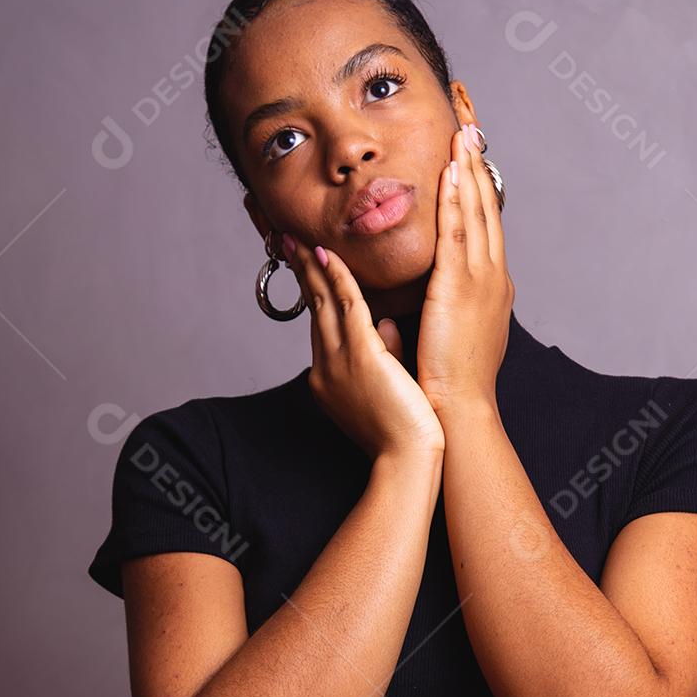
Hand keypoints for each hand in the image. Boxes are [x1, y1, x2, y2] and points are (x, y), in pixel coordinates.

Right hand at [281, 233, 444, 461]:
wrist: (407, 458)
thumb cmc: (404, 430)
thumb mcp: (389, 385)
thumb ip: (385, 352)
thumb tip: (385, 324)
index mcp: (331, 376)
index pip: (321, 324)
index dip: (313, 291)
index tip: (307, 265)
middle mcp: (327, 366)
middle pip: (312, 307)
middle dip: (302, 271)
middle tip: (289, 240)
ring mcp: (340, 360)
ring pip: (322, 301)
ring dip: (311, 266)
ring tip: (300, 238)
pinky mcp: (360, 355)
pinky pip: (344, 306)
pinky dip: (335, 277)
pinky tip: (326, 254)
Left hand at [416, 122, 513, 421]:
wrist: (456, 410)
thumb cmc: (448, 384)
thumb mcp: (443, 339)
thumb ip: (429, 315)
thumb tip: (403, 308)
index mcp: (489, 290)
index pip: (484, 228)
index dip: (477, 189)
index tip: (468, 158)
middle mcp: (492, 279)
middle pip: (487, 209)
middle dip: (477, 166)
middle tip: (470, 126)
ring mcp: (481, 281)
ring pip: (477, 212)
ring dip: (469, 169)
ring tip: (463, 132)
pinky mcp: (461, 288)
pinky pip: (460, 232)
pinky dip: (458, 198)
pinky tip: (451, 170)